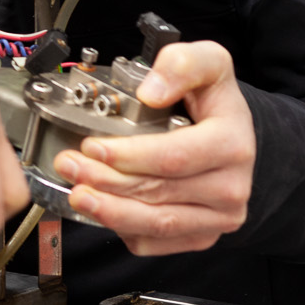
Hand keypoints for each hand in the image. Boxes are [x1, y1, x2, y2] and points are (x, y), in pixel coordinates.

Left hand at [52, 40, 254, 255]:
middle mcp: (230, 186)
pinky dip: (124, 229)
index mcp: (231, 144)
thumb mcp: (209, 63)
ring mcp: (217, 216)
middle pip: (157, 191)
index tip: (92, 146)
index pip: (172, 157)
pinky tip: (103, 211)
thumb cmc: (214, 101)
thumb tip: (152, 90)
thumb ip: (182, 64)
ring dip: (109, 211)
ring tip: (78, 194)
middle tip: (71, 166)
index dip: (127, 155)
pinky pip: (157, 242)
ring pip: (156, 222)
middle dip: (105, 180)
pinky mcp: (201, 235)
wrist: (234, 136)